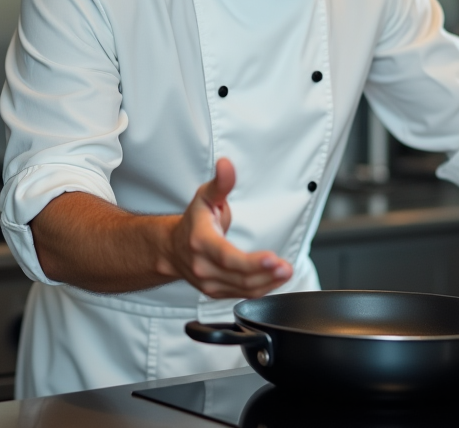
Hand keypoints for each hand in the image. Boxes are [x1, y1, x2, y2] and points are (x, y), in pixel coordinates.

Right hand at [159, 158, 292, 298]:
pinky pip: (242, 294)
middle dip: (266, 274)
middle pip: (239, 276)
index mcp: (201, 242)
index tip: (272, 259)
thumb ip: (221, 183)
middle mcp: (203, 266)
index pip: (227, 256)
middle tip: (286, 267)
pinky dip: (262, 289)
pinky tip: (275, 279)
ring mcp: (208, 282)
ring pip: (243, 289)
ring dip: (268, 283)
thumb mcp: (205, 196)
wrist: (172, 248)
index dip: (251, 262)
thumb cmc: (193, 221)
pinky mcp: (216, 292)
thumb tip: (226, 164)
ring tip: (286, 272)